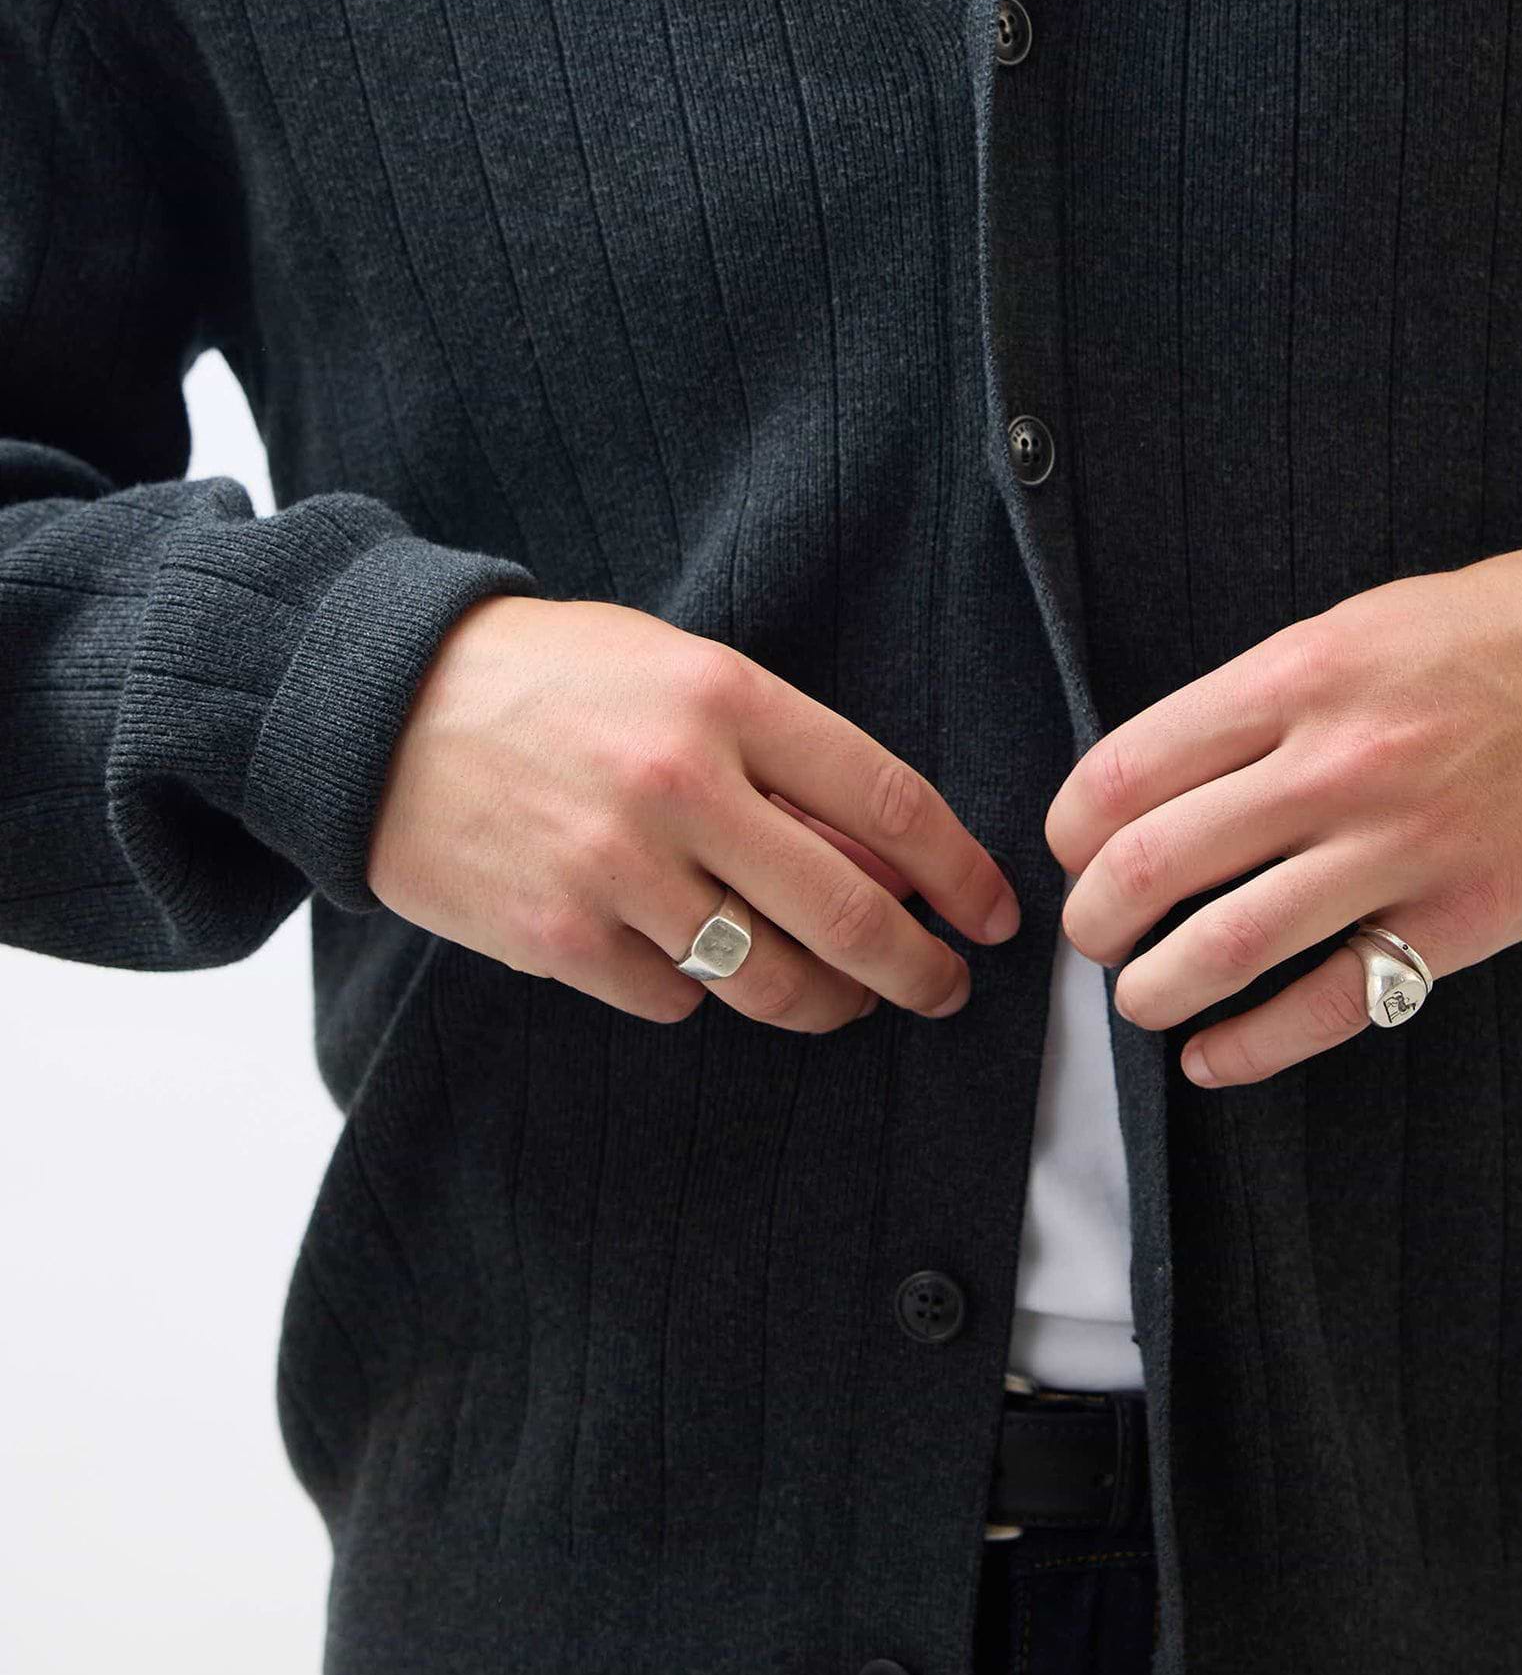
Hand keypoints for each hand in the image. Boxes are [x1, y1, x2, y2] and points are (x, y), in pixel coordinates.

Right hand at [366, 594, 1018, 1029]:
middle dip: (919, 969)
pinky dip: (697, 992)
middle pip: (849, 913)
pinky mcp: (556, 938)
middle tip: (945, 989)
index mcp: (725, 698)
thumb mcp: (676, 672)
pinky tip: (689, 960)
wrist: (376, 706)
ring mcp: (614, 869)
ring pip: (770, 979)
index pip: (888, 801)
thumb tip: (890, 866)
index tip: (991, 913)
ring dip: (827, 1002)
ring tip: (845, 998)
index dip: (960, 872)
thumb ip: (781, 761)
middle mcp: (679, 784)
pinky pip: (672, 999)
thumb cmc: (548, 678)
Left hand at [1044, 536, 1521, 1087]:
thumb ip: (1258, 701)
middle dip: (1092, 918)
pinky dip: (1249, 1046)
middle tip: (1089, 934)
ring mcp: (1396, 849)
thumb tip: (1155, 782)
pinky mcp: (1456, 922)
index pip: (1126, 769)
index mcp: (1296, 678)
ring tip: (1138, 1000)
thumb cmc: (1490, 635)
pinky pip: (1328, 1005)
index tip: (1068, 848)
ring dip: (1151, 991)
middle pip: (1153, 865)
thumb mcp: (1353, 628)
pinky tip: (1213, 1056)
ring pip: (1224, 948)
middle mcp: (1333, 764)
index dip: (1070, 827)